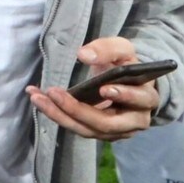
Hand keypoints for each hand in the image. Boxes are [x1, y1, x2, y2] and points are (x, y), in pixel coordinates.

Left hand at [27, 36, 157, 140]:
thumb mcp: (122, 50)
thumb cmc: (126, 65)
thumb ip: (107, 49)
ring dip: (60, 115)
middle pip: (106, 123)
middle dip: (78, 110)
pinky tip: (39, 99)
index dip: (124, 96)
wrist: (127, 83)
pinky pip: (76, 127)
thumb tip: (84, 55)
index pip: (139, 100)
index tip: (104, 88)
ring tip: (37, 97)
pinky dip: (56, 114)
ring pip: (87, 129)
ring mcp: (115, 131)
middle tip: (54, 93)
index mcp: (146, 97)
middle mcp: (133, 121)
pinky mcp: (98, 133)